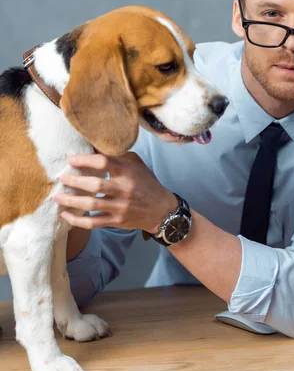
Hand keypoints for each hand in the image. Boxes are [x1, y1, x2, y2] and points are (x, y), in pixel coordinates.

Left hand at [53, 152, 176, 232]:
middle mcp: (124, 189)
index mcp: (128, 172)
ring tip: (57, 196)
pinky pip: (94, 222)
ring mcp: (120, 207)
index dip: (85, 159)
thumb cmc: (146, 183)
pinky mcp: (116, 221)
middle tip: (62, 177)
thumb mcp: (136, 164)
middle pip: (96, 184)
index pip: (105, 162)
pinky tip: (65, 215)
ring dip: (71, 200)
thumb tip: (93, 148)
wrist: (161, 210)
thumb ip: (117, 156)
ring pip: (92, 204)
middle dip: (75, 180)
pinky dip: (78, 220)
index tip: (71, 159)